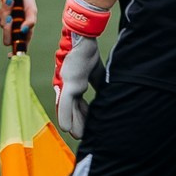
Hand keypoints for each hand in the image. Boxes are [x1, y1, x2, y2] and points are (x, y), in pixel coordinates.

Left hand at [0, 0, 36, 53]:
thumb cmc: (28, 3)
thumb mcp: (32, 11)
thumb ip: (30, 21)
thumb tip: (24, 29)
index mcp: (26, 33)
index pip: (21, 47)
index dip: (16, 53)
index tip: (11, 56)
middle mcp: (16, 32)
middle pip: (8, 40)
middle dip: (7, 30)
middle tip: (10, 18)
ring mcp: (8, 26)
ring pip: (4, 26)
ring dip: (7, 13)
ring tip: (12, 2)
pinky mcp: (1, 19)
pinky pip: (1, 17)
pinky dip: (5, 8)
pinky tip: (10, 2)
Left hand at [53, 0, 111, 136]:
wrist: (84, 38)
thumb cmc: (88, 52)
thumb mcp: (96, 71)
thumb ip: (99, 82)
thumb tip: (109, 92)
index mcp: (76, 83)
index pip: (80, 103)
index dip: (84, 115)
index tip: (90, 124)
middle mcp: (69, 86)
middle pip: (75, 109)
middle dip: (80, 123)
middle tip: (83, 136)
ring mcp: (68, 85)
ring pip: (70, 110)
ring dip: (74, 124)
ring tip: (76, 136)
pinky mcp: (69, 83)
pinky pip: (67, 104)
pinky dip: (66, 116)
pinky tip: (66, 128)